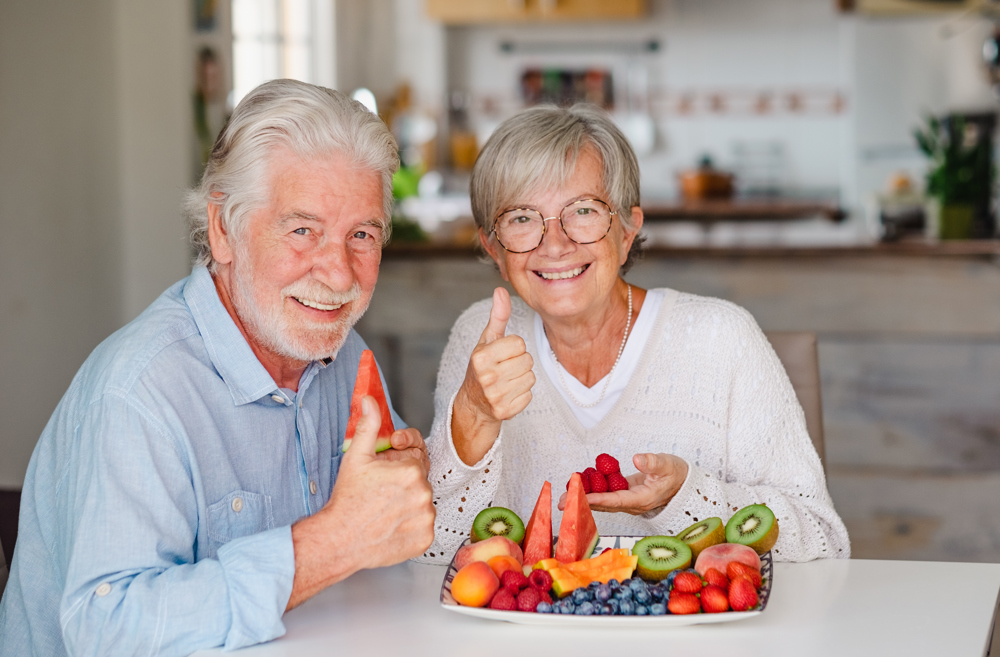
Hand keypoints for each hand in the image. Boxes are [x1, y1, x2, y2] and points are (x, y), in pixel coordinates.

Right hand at [287, 397, 434, 608]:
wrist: (340, 540)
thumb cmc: (347, 499)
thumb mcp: (356, 457)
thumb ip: (369, 425)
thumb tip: (370, 400)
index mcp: (412, 470)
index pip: (414, 461)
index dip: (397, 468)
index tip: (383, 479)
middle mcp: (424, 493)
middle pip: (420, 483)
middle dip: (404, 486)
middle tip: (382, 496)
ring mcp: (426, 518)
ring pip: (423, 504)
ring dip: (409, 506)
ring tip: (385, 511)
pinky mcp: (425, 538)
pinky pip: (424, 527)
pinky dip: (412, 527)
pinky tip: (392, 526)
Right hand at [452, 288, 534, 464]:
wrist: (473, 403)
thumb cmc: (483, 366)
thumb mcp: (487, 340)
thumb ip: (498, 316)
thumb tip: (501, 290)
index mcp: (481, 356)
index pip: (519, 343)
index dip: (514, 347)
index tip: (502, 354)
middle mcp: (486, 377)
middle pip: (528, 360)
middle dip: (520, 362)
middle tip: (505, 368)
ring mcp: (495, 396)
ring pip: (531, 378)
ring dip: (522, 378)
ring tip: (507, 380)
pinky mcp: (504, 412)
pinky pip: (529, 396)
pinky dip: (522, 395)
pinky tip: (509, 393)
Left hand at [557, 453, 688, 515]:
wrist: (685, 483)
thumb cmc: (677, 474)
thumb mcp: (668, 465)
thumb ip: (653, 463)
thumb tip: (637, 458)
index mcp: (641, 499)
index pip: (614, 500)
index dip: (596, 499)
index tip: (579, 497)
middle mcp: (632, 503)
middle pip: (603, 504)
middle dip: (582, 502)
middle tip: (562, 501)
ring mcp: (628, 499)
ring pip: (602, 500)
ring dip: (583, 496)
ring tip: (564, 494)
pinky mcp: (626, 492)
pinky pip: (606, 493)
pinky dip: (593, 489)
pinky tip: (580, 484)